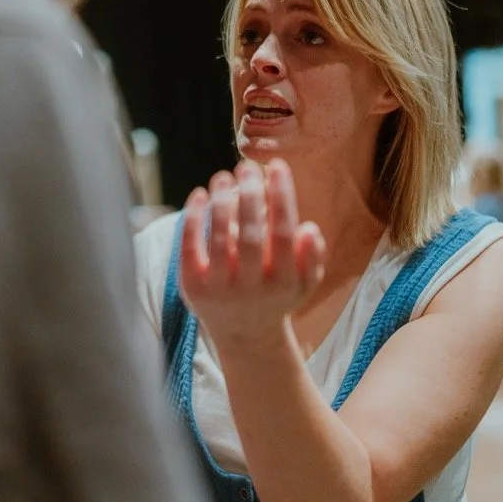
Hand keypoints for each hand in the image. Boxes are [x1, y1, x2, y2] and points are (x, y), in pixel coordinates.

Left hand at [180, 159, 325, 343]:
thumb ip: (313, 256)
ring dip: (220, 202)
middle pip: (250, 235)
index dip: (281, 197)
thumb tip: (308, 228)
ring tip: (223, 176)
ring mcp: (219, 289)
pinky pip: (189, 248)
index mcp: (284, 282)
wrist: (244, 335)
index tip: (277, 166)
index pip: (283, 234)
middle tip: (246, 166)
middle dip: (249, 195)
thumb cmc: (278, 295)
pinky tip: (199, 195)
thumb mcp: (306, 282)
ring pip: (219, 239)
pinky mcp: (191, 288)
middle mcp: (252, 288)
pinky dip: (193, 220)